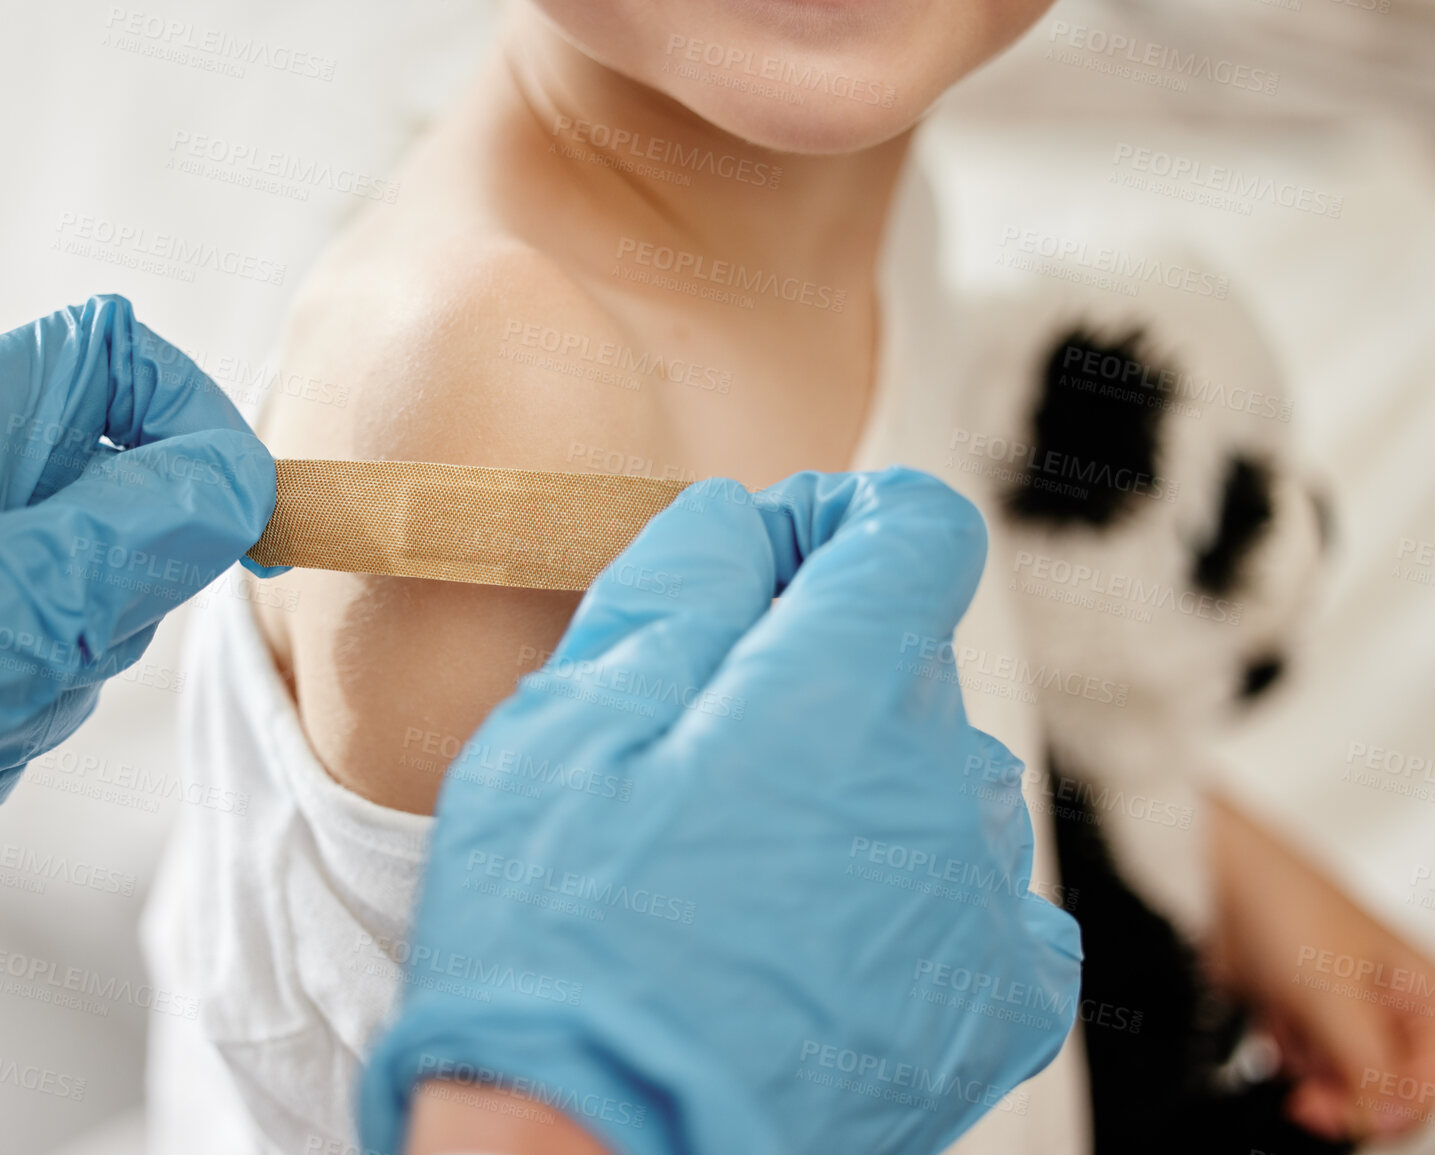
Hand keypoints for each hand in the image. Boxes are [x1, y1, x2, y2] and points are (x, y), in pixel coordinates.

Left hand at [0, 295, 275, 1036]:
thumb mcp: (9, 599)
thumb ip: (144, 530)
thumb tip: (242, 482)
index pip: (124, 359)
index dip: (198, 424)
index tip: (241, 521)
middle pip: (131, 501)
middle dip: (122, 595)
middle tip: (49, 638)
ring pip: (94, 610)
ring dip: (58, 684)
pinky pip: (41, 689)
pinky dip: (7, 740)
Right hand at [360, 469, 1082, 1154]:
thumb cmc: (559, 947)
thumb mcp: (563, 729)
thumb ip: (674, 591)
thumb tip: (742, 523)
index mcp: (839, 696)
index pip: (914, 532)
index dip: (840, 519)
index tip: (776, 556)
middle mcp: (944, 785)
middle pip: (910, 657)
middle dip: (815, 663)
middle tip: (699, 743)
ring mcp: (981, 902)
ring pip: (938, 772)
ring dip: (860, 775)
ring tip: (746, 861)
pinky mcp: (994, 1002)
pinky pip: (979, 889)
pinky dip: (912, 884)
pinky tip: (820, 929)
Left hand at [1208, 793, 1434, 1140]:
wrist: (1215, 874)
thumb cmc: (1285, 903)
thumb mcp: (1333, 996)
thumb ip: (1366, 1063)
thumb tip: (1383, 1116)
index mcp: (1425, 992)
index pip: (1425, 1085)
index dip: (1385, 1109)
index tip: (1339, 1109)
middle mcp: (1391, 1004)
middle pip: (1381, 1088)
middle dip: (1341, 1091)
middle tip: (1307, 1093)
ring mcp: (1345, 1007)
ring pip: (1339, 1078)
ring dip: (1310, 1067)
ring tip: (1291, 1031)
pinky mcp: (1302, 1010)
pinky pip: (1304, 1059)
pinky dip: (1286, 1051)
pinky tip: (1273, 1021)